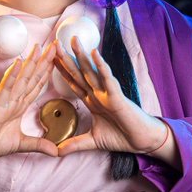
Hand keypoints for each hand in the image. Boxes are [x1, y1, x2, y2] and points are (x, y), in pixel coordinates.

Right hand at [0, 42, 58, 161]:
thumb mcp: (20, 144)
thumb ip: (38, 145)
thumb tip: (57, 152)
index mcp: (19, 105)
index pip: (37, 85)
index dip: (48, 72)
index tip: (59, 59)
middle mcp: (14, 99)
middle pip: (32, 77)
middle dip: (44, 61)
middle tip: (56, 45)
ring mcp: (4, 101)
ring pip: (21, 79)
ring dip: (31, 63)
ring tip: (40, 48)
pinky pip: (6, 89)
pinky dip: (12, 76)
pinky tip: (19, 63)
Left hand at [54, 37, 168, 157]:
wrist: (142, 142)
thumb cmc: (122, 137)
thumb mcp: (92, 141)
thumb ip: (74, 144)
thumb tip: (57, 152)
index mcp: (92, 101)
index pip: (73, 82)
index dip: (61, 71)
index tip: (48, 58)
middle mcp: (98, 93)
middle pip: (78, 73)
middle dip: (66, 58)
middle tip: (54, 41)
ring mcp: (107, 93)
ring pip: (91, 71)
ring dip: (82, 55)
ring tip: (73, 40)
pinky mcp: (118, 97)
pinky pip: (108, 79)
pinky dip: (101, 66)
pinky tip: (95, 53)